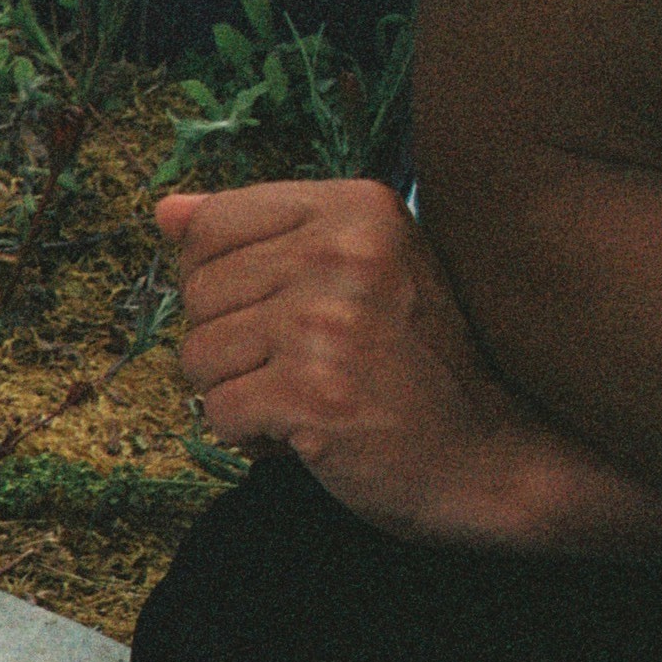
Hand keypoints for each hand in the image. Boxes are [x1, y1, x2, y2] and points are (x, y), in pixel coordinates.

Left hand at [158, 181, 661, 554]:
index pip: (208, 226)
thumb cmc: (418, 365)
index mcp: (355, 209)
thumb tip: (165, 212)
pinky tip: (313, 431)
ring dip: (241, 392)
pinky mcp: (313, 392)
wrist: (496, 453)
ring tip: (314, 395)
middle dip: (233, 343)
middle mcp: (343, 252)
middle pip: (195, 294)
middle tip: (309, 363)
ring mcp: (327, 321)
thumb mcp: (356, 274)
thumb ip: (260, 235)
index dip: (223, 282)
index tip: (284, 309)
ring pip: (196, 357)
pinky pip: (218, 414)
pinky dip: (251, 436)